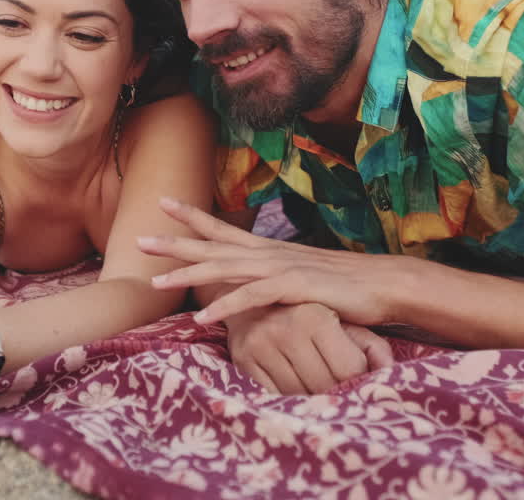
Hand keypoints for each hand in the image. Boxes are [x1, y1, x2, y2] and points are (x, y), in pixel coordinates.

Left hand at [142, 198, 407, 325]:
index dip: (193, 217)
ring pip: (224, 270)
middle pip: (214, 245)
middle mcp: (269, 254)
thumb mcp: (302, 277)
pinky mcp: (294, 288)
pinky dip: (225, 308)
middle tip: (140, 239)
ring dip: (189, 275)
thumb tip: (256, 285)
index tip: (163, 203)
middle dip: (175, 242)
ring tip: (156, 283)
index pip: (224, 228)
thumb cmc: (344, 285)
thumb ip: (276, 278)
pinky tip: (203, 319)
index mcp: (269, 249)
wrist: (384, 284)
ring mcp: (280, 268)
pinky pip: (252, 298)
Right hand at [223, 302, 393, 393]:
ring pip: (297, 394)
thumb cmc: (308, 315)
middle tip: (334, 386)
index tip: (353, 378)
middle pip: (324, 386)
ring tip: (313, 385)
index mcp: (316, 317)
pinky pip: (271, 395)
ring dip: (309, 397)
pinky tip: (291, 385)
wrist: (254, 298)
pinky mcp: (241, 358)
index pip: (348, 370)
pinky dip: (284, 397)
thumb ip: (372, 346)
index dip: (356, 380)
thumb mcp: (341, 322)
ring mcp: (260, 344)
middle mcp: (286, 328)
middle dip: (334, 391)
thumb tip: (389, 372)